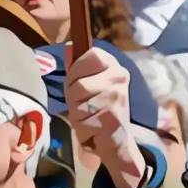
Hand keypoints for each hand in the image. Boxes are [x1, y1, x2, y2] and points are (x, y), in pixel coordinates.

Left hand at [64, 46, 144, 187]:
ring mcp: (116, 96)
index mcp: (114, 66)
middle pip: (78, 81)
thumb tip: (69, 46)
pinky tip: (92, 129)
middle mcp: (119, 78)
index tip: (79, 81)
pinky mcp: (112, 116)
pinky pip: (82, 118)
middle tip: (84, 106)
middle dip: (73, 97)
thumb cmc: (100, 110)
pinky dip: (82, 127)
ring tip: (88, 117)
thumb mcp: (88, 85)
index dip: (77, 69)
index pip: (91, 55)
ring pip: (78, 100)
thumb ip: (77, 67)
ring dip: (76, 113)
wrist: (118, 141)